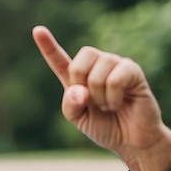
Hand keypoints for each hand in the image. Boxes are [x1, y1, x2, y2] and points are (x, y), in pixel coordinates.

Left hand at [32, 25, 170, 167]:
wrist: (131, 140)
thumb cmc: (105, 127)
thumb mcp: (78, 119)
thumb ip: (70, 104)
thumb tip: (79, 90)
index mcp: (77, 78)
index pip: (59, 59)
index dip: (48, 45)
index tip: (38, 30)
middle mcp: (96, 66)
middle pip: (80, 61)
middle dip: (82, 84)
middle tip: (93, 101)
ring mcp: (115, 65)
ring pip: (97, 72)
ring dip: (100, 96)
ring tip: (109, 105)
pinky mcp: (133, 71)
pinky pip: (115, 79)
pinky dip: (113, 97)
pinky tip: (120, 103)